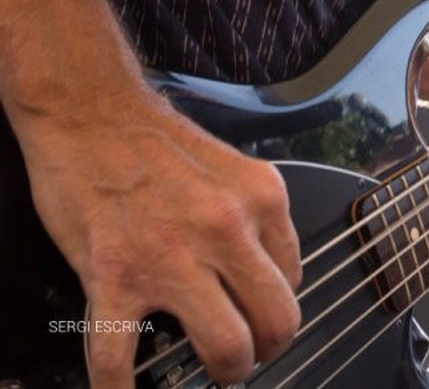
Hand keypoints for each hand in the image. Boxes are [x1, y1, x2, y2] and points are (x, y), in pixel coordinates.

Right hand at [16, 92, 301, 387]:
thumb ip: (250, 217)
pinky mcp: (116, 276)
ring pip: (226, 345)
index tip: (261, 312)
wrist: (89, 112)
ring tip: (215, 372)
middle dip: (267, 348)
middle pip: (277, 318)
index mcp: (261, 198)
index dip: (276, 302)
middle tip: (251, 354)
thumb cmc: (153, 138)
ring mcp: (173, 256)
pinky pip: (120, 358)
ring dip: (226, 370)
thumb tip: (261, 269)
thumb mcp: (231, 167)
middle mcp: (227, 228)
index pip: (293, 275)